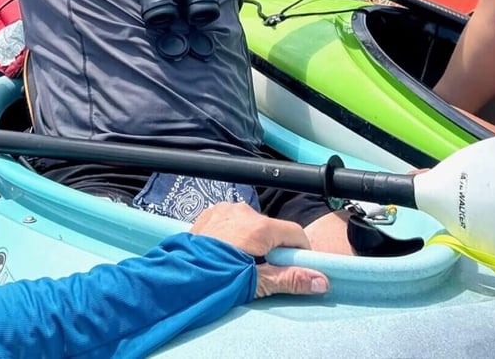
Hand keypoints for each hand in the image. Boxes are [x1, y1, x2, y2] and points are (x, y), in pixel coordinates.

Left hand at [190, 202, 329, 298]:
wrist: (175, 278)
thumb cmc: (212, 280)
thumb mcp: (257, 283)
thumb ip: (291, 279)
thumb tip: (320, 281)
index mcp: (258, 227)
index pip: (295, 233)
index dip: (300, 252)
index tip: (297, 267)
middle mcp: (242, 212)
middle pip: (273, 229)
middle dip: (274, 249)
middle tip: (263, 271)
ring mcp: (224, 210)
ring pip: (251, 224)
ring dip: (253, 241)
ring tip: (240, 264)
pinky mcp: (210, 214)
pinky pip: (232, 221)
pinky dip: (235, 235)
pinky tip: (226, 253)